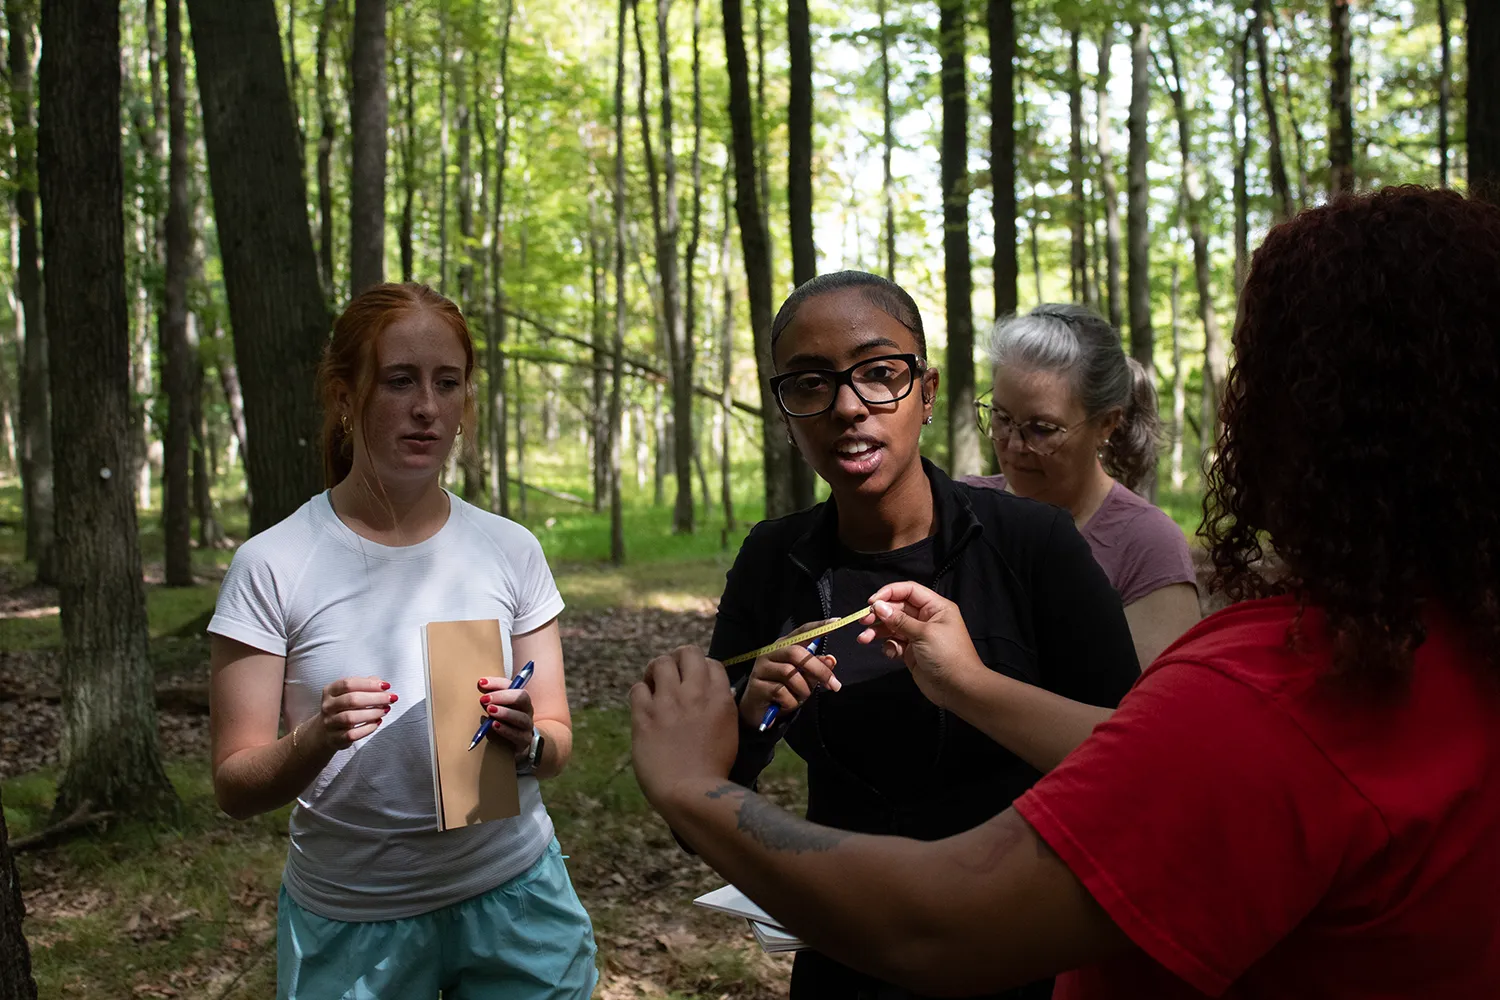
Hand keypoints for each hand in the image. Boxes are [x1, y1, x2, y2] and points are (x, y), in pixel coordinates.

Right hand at [304, 676, 395, 752]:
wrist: (326, 732)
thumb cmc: (342, 709)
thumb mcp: (349, 693)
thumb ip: (364, 685)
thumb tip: (380, 682)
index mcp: (330, 691)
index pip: (348, 684)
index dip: (369, 684)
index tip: (386, 686)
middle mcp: (328, 706)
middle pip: (351, 700)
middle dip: (375, 698)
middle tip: (390, 698)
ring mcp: (330, 723)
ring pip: (351, 717)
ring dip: (372, 713)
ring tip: (385, 710)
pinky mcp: (336, 738)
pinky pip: (353, 734)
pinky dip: (368, 728)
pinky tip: (377, 722)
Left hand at [477, 676, 534, 757]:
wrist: (516, 743)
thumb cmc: (503, 721)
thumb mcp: (496, 707)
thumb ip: (490, 697)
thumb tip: (480, 685)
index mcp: (520, 697)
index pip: (511, 685)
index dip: (496, 683)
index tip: (481, 683)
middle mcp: (526, 709)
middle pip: (522, 697)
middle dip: (502, 696)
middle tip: (484, 699)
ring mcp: (527, 725)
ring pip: (521, 717)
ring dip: (505, 712)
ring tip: (490, 711)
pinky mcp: (524, 740)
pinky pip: (518, 735)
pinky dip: (506, 730)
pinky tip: (494, 726)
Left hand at [630, 646, 737, 806]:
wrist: (690, 793)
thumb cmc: (714, 772)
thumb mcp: (729, 733)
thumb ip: (722, 710)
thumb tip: (716, 697)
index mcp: (720, 699)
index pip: (712, 663)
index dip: (702, 669)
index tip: (695, 681)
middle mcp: (695, 693)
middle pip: (687, 652)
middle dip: (679, 659)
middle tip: (673, 674)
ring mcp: (668, 703)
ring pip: (659, 663)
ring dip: (656, 671)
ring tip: (654, 684)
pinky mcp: (644, 716)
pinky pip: (637, 688)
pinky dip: (640, 692)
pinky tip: (644, 705)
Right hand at [737, 620, 840, 727]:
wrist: (760, 712)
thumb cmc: (784, 691)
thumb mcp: (805, 679)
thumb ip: (817, 668)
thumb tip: (831, 660)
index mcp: (784, 646)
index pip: (802, 632)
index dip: (818, 627)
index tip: (836, 622)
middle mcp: (770, 652)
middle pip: (797, 653)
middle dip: (818, 670)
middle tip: (834, 685)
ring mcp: (761, 668)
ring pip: (790, 674)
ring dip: (803, 690)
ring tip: (799, 697)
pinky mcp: (756, 686)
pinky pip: (781, 692)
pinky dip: (791, 702)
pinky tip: (785, 704)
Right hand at [857, 582, 984, 709]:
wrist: (959, 688)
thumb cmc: (947, 655)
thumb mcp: (923, 634)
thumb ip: (899, 620)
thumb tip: (877, 606)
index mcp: (935, 607)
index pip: (909, 591)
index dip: (889, 593)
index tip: (871, 602)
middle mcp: (926, 618)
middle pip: (897, 608)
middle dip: (880, 614)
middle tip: (863, 621)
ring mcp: (918, 636)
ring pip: (892, 627)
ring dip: (878, 631)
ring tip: (864, 639)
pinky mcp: (912, 652)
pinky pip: (895, 643)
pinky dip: (889, 646)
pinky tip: (890, 653)